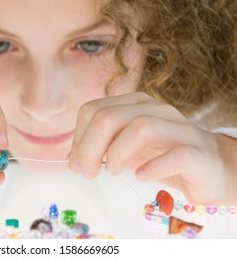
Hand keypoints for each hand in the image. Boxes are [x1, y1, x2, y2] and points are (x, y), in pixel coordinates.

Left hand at [69, 92, 236, 204]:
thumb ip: (99, 150)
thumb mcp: (124, 150)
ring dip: (117, 154)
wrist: (207, 168)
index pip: (93, 110)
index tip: (78, 162)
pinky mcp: (196, 151)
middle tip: (88, 172)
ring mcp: (178, 127)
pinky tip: (142, 176)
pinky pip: (173, 155)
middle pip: (109, 117)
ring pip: (140, 128)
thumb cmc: (160, 156)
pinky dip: (152, 168)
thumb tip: (72, 161)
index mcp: (134, 104)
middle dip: (89, 148)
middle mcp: (155, 109)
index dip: (78, 138)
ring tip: (113, 171)